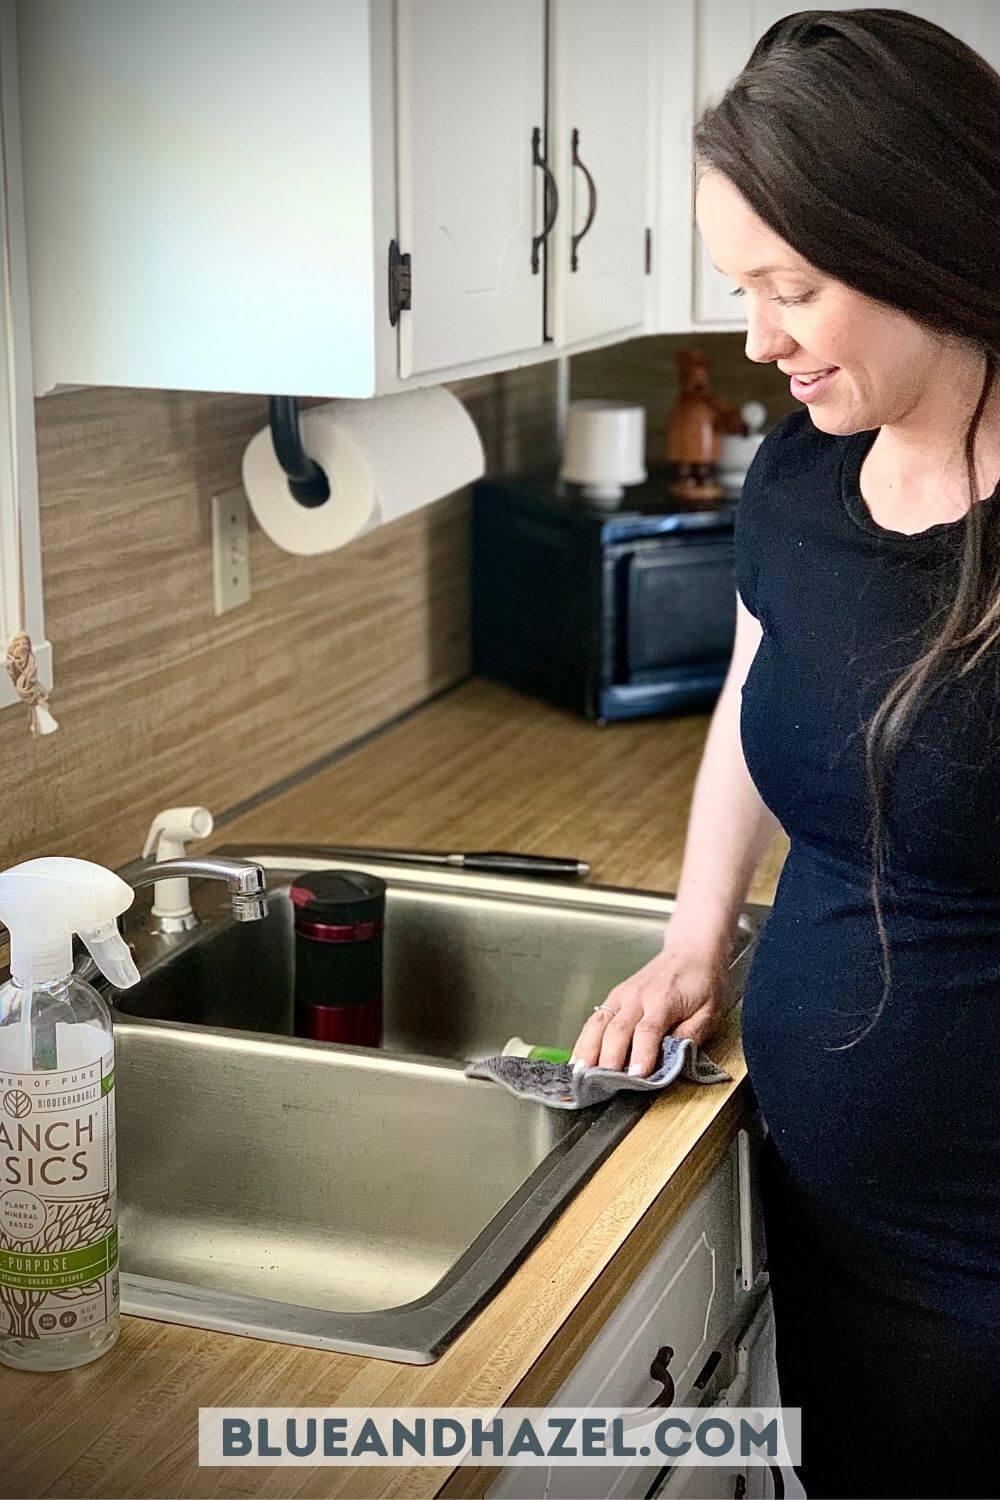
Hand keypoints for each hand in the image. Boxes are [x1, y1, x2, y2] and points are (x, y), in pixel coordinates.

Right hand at [568, 940, 736, 1077]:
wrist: (691, 949)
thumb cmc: (703, 982)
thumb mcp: (710, 1010)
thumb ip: (692, 1034)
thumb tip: (674, 1058)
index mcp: (665, 1000)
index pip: (649, 1030)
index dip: (642, 1054)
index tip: (636, 1076)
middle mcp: (638, 996)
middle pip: (618, 1029)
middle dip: (608, 1058)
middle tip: (602, 1084)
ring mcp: (623, 995)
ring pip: (599, 1023)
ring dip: (588, 1050)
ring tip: (580, 1074)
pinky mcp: (615, 996)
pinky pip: (595, 1019)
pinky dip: (584, 1040)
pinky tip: (578, 1059)